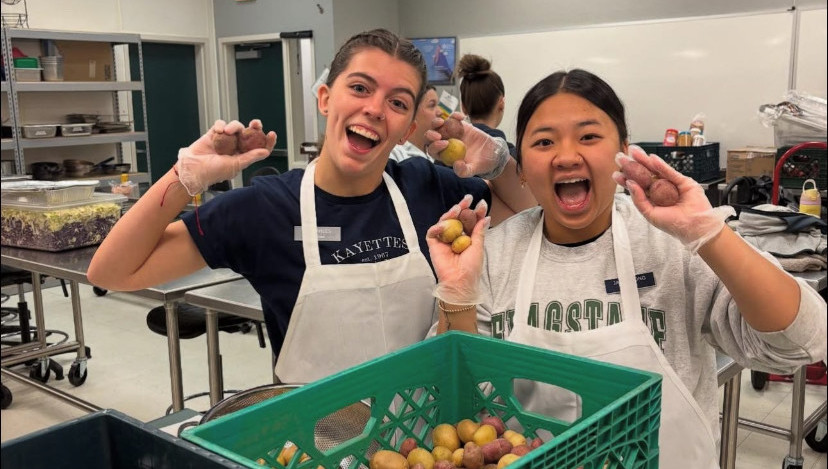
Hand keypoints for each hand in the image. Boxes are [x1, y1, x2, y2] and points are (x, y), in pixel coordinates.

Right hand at [177, 119, 276, 195]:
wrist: (193, 169)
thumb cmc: (213, 172)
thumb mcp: (235, 165)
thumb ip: (250, 157)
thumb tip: (265, 152)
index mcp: (244, 156)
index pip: (259, 147)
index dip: (267, 141)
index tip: (272, 134)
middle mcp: (236, 147)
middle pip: (250, 133)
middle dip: (255, 126)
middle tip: (255, 123)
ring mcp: (225, 140)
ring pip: (236, 127)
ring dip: (234, 126)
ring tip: (227, 132)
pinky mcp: (214, 134)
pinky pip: (221, 124)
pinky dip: (221, 125)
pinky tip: (219, 131)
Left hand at [425, 112, 508, 178]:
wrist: (492, 152)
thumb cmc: (480, 163)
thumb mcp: (473, 169)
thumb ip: (464, 171)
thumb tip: (456, 165)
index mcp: (443, 155)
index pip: (433, 151)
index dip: (435, 146)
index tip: (444, 143)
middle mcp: (443, 143)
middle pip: (430, 137)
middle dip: (430, 135)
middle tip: (438, 134)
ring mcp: (450, 133)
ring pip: (437, 125)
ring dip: (436, 122)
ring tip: (443, 121)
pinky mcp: (458, 125)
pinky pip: (452, 118)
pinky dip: (454, 116)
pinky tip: (461, 117)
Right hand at [426, 194, 489, 304]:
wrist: (460, 281)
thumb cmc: (471, 267)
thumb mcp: (478, 246)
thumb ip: (479, 231)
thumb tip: (486, 217)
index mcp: (466, 238)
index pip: (469, 221)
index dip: (475, 212)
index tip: (481, 204)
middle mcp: (454, 237)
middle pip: (456, 218)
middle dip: (462, 208)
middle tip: (468, 199)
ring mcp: (444, 240)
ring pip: (444, 222)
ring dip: (450, 214)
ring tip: (457, 208)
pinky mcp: (434, 245)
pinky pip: (433, 232)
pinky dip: (437, 227)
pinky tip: (443, 226)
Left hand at [612, 144, 734, 252]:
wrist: (694, 227)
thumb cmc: (673, 224)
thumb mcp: (650, 213)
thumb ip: (639, 200)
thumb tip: (630, 184)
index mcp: (652, 198)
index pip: (637, 186)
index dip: (626, 179)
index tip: (616, 173)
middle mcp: (661, 190)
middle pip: (645, 175)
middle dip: (633, 165)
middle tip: (620, 157)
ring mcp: (672, 184)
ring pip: (656, 170)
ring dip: (645, 161)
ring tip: (633, 152)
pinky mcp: (684, 181)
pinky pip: (670, 172)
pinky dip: (661, 165)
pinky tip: (652, 159)